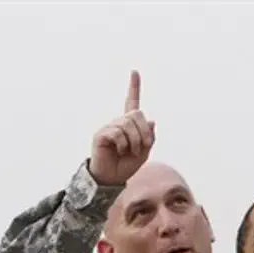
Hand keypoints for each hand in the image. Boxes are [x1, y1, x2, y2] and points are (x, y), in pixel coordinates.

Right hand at [89, 70, 155, 185]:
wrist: (111, 179)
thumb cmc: (126, 166)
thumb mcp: (144, 152)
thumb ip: (150, 137)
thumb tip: (151, 120)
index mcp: (129, 125)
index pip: (131, 103)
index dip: (134, 87)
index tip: (134, 72)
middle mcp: (118, 123)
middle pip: (137, 114)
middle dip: (144, 131)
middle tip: (144, 146)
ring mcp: (109, 127)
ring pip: (128, 124)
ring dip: (135, 141)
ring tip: (130, 152)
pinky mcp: (101, 134)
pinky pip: (118, 133)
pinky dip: (124, 145)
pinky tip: (120, 152)